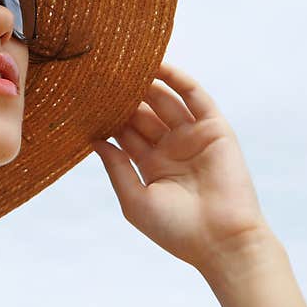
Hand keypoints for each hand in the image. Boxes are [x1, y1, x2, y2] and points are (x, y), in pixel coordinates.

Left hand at [91, 61, 270, 272]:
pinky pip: (195, 97)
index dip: (107, 116)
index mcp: (151, 165)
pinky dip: (178, 80)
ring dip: (146, 83)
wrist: (221, 242)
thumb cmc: (176, 230)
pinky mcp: (214, 129)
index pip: (125, 133)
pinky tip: (157, 66)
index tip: (84, 97)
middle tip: (100, 74)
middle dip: (123, 96)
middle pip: (142, 113)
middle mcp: (170, 148)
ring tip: (122, 64)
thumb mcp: (135, 200)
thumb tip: (95, 140)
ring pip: (165, 101)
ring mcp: (192, 137)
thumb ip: (116, 168)